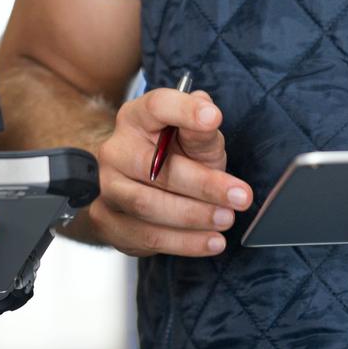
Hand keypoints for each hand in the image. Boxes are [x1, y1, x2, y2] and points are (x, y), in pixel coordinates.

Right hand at [84, 85, 252, 257]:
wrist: (139, 190)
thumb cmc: (172, 158)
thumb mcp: (194, 141)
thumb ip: (201, 131)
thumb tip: (208, 111)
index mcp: (136, 118)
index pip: (156, 106)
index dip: (184, 110)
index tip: (213, 118)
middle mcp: (116, 149)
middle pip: (154, 167)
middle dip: (204, 184)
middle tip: (240, 196)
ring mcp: (107, 186)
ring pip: (147, 205)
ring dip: (193, 216)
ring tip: (226, 219)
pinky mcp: (107, 220)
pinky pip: (146, 235)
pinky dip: (184, 242)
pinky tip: (211, 240)